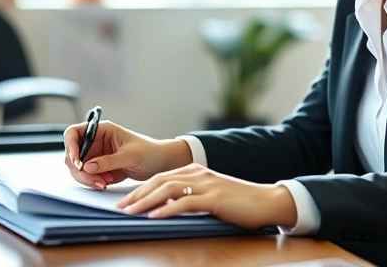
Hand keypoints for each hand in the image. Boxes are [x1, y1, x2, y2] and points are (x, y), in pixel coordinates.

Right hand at [63, 120, 191, 189]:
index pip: (74, 133)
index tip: (77, 162)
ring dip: (87, 178)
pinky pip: (86, 176)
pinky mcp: (99, 168)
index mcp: (102, 130)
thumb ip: (109, 161)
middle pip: (72, 154)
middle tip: (96, 180)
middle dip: (80, 170)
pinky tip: (106, 183)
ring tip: (104, 183)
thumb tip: (88, 167)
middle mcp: (95, 141)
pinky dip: (93, 182)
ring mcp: (96, 155)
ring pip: (77, 168)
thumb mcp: (130, 155)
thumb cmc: (149, 152)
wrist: (160, 163)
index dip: (71, 146)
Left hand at [116, 164, 298, 229]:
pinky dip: (167, 210)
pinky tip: (155, 217)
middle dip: (136, 194)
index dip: (140, 189)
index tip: (124, 201)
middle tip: (120, 207)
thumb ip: (189, 197)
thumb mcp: (210, 196)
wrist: (266, 201)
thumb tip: (164, 209)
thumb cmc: (238, 203)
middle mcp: (198, 173)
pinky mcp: (214, 198)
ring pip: (168, 189)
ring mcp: (206, 184)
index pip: (160, 177)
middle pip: (159, 181)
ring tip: (131, 212)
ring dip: (146, 201)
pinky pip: (185, 203)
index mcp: (195, 171)